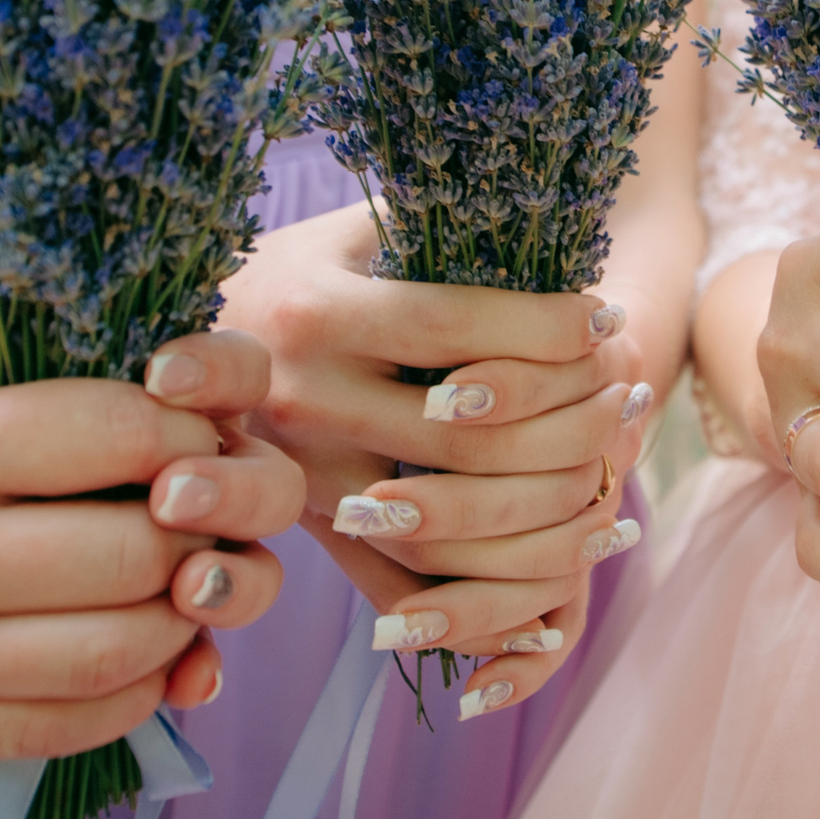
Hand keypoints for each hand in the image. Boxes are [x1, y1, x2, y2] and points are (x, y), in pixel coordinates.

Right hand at [0, 355, 284, 759]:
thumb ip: (45, 396)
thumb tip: (196, 417)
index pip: (118, 436)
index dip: (185, 428)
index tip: (199, 425)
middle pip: (132, 553)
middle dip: (201, 528)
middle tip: (212, 507)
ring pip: (109, 654)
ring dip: (181, 617)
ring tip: (187, 578)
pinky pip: (52, 728)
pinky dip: (128, 697)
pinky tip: (149, 654)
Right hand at [229, 204, 645, 706]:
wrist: (193, 350)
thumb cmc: (302, 270)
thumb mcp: (355, 232)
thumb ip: (436, 231)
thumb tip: (553, 222)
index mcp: (314, 313)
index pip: (454, 327)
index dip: (546, 328)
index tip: (605, 317)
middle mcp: (302, 403)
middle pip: (467, 436)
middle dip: (570, 419)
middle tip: (626, 393)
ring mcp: (304, 481)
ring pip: (449, 525)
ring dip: (552, 507)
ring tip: (612, 467)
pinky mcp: (313, 538)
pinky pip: (410, 588)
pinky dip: (493, 596)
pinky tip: (566, 565)